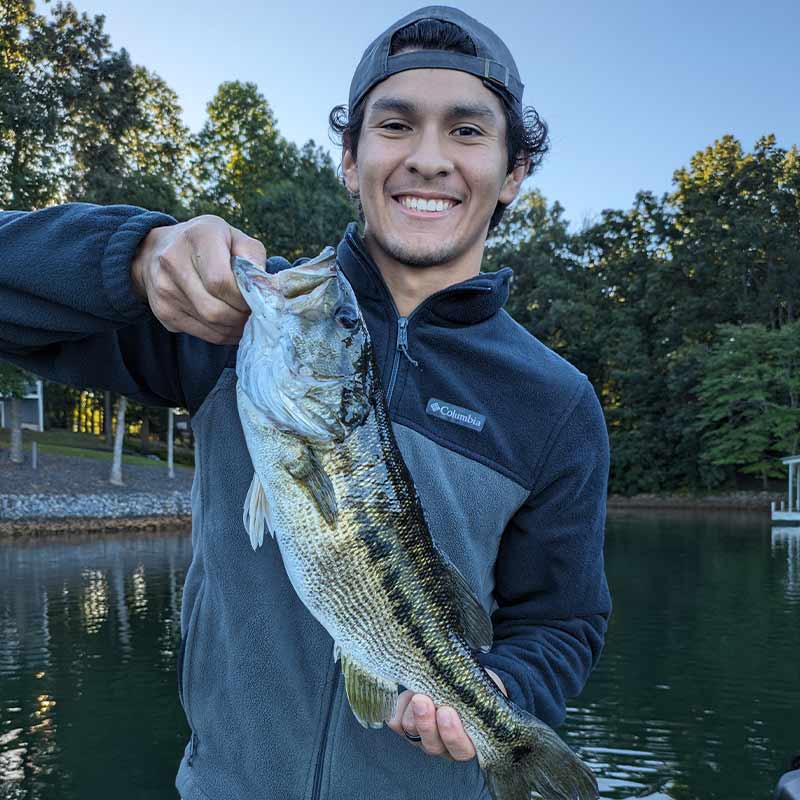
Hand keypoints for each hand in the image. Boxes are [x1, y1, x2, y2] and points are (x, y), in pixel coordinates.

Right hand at [131, 214, 266, 344]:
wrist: (157, 250)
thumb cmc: (207, 243)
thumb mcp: (234, 237)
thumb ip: (253, 256)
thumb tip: (265, 287)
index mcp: (198, 237)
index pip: (222, 282)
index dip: (244, 298)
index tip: (257, 300)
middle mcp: (173, 261)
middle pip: (215, 309)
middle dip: (241, 317)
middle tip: (255, 315)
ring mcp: (164, 289)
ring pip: (210, 324)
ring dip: (234, 328)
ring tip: (244, 320)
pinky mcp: (162, 311)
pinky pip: (200, 333)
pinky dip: (221, 334)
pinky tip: (229, 324)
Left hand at [387, 669, 506, 760]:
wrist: (452, 677)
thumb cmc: (471, 686)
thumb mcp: (479, 688)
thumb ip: (475, 693)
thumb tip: (466, 687)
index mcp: (469, 741)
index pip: (461, 749)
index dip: (452, 734)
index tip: (447, 711)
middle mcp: (444, 745)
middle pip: (432, 745)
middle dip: (426, 722)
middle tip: (423, 700)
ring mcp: (423, 738)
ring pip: (411, 732)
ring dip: (412, 711)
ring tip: (417, 693)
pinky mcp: (405, 727)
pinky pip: (396, 722)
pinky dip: (400, 706)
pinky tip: (409, 694)